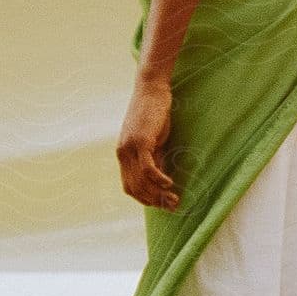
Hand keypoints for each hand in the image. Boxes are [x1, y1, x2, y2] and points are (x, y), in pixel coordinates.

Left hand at [117, 76, 180, 209]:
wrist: (151, 89)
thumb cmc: (154, 114)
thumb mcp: (154, 141)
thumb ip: (154, 160)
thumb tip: (161, 181)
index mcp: (123, 155)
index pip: (130, 187)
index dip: (145, 199)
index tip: (162, 204)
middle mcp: (122, 153)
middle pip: (135, 188)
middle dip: (154, 201)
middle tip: (173, 205)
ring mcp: (129, 147)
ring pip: (141, 181)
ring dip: (158, 194)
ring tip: (174, 198)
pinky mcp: (140, 141)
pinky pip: (147, 168)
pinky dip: (158, 179)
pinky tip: (170, 183)